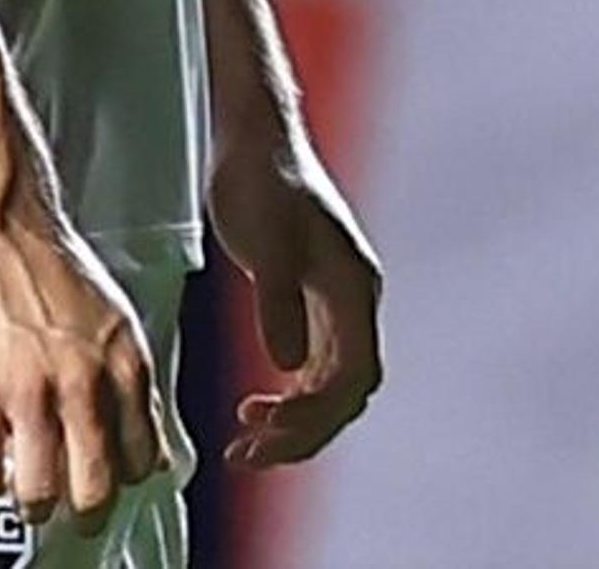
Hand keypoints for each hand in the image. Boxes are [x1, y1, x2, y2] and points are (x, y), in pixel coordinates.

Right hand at [0, 209, 169, 527]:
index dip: (130, 480)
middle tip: (78, 519)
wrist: (2, 227)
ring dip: (35, 505)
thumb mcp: (115, 320)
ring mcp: (30, 393)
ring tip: (30, 499)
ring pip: (40, 490)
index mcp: (126, 365)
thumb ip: (127, 378)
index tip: (117, 485)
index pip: (144, 455)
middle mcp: (84, 385)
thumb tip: (143, 435)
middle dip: (88, 514)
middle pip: (96, 487)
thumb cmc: (55, 267)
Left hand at [210, 140, 383, 466]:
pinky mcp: (313, 302)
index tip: (267, 427)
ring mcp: (336, 305)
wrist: (256, 145)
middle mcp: (354, 303)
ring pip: (330, 388)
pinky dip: (288, 399)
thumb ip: (278, 304)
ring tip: (244, 443)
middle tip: (247, 453)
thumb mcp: (267, 244)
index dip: (316, 413)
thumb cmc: (262, 186)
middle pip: (346, 393)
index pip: (354, 375)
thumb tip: (287, 367)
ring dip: (294, 422)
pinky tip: (253, 408)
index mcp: (353, 289)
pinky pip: (314, 370)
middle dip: (302, 431)